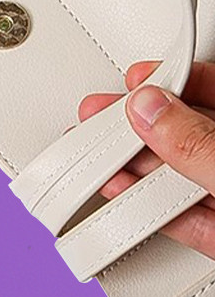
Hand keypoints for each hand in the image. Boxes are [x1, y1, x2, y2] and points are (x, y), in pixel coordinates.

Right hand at [80, 60, 214, 258]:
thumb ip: (197, 143)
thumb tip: (150, 110)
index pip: (210, 92)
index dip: (171, 82)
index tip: (134, 79)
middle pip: (184, 135)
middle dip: (135, 127)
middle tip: (96, 120)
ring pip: (177, 177)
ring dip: (132, 169)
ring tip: (93, 159)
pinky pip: (181, 218)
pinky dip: (147, 209)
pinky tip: (119, 194)